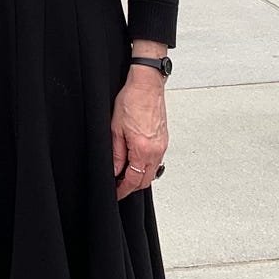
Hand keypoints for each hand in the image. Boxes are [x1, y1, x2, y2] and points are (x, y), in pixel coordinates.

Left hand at [110, 69, 167, 199]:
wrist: (147, 84)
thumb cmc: (132, 100)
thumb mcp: (116, 129)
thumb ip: (116, 154)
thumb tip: (114, 171)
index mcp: (143, 149)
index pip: (133, 180)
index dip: (123, 190)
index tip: (116, 193)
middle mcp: (156, 150)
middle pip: (145, 180)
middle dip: (131, 186)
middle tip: (118, 185)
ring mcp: (162, 145)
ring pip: (152, 171)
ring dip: (139, 176)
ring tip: (125, 173)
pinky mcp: (164, 139)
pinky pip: (157, 160)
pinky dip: (146, 165)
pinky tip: (136, 160)